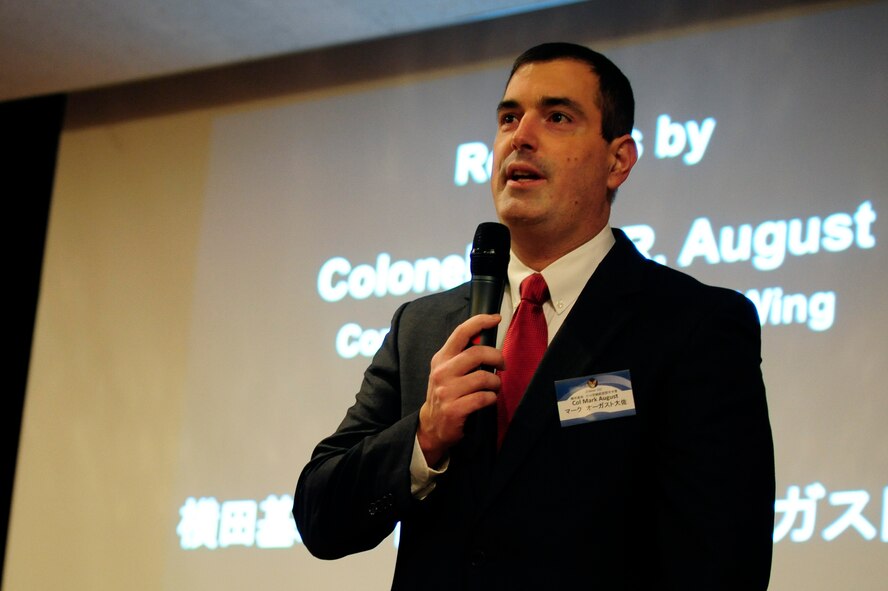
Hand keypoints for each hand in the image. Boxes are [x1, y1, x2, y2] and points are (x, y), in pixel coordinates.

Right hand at [417, 314, 503, 465]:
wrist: (432, 425)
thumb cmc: (445, 394)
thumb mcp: (447, 370)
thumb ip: (461, 355)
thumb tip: (485, 337)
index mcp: (441, 358)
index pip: (461, 332)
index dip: (480, 321)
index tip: (496, 318)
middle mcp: (442, 372)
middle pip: (477, 353)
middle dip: (497, 357)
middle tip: (502, 365)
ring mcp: (446, 391)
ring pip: (483, 377)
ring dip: (495, 383)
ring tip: (494, 387)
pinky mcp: (454, 409)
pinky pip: (484, 398)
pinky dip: (491, 399)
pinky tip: (488, 400)